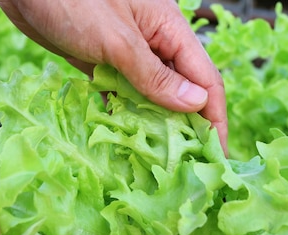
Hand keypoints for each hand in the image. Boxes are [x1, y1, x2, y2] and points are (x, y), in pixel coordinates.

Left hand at [0, 0, 227, 151]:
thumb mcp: (117, 41)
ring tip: (157, 160)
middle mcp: (153, 42)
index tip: (216, 154)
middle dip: (186, 126)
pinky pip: (121, 94)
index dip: (214, 118)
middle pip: (181, 90)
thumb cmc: (71, 1)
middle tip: (185, 166)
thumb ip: (154, 75)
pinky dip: (124, 115)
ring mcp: (126, 54)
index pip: (205, 79)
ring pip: (151, 95)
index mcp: (169, 29)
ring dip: (155, 124)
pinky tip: (124, 138)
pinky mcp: (100, 62)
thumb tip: (196, 103)